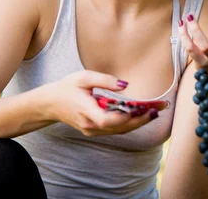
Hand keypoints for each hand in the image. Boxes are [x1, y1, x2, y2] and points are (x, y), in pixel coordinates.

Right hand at [41, 70, 163, 135]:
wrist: (49, 104)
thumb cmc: (66, 88)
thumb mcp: (83, 77)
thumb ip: (105, 80)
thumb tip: (125, 85)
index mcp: (87, 112)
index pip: (108, 120)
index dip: (125, 117)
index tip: (141, 109)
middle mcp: (91, 125)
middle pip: (119, 128)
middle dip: (140, 120)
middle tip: (157, 110)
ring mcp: (92, 130)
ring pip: (119, 131)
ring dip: (138, 122)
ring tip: (154, 111)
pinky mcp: (95, 130)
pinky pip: (115, 130)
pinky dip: (129, 123)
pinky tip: (140, 115)